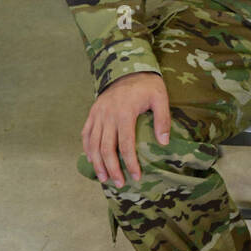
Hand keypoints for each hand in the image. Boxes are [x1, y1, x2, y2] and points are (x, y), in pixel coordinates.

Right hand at [81, 72, 170, 186]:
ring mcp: (98, 114)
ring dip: (97, 163)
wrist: (127, 67)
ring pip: (94, 144)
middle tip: (119, 184)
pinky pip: (86, 133)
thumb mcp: (160, 97)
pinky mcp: (93, 112)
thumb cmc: (147, 85)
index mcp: (124, 112)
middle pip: (106, 148)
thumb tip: (163, 142)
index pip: (126, 144)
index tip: (136, 176)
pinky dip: (87, 148)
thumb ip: (163, 119)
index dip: (130, 163)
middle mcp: (108, 115)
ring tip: (104, 178)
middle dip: (112, 168)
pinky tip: (91, 160)